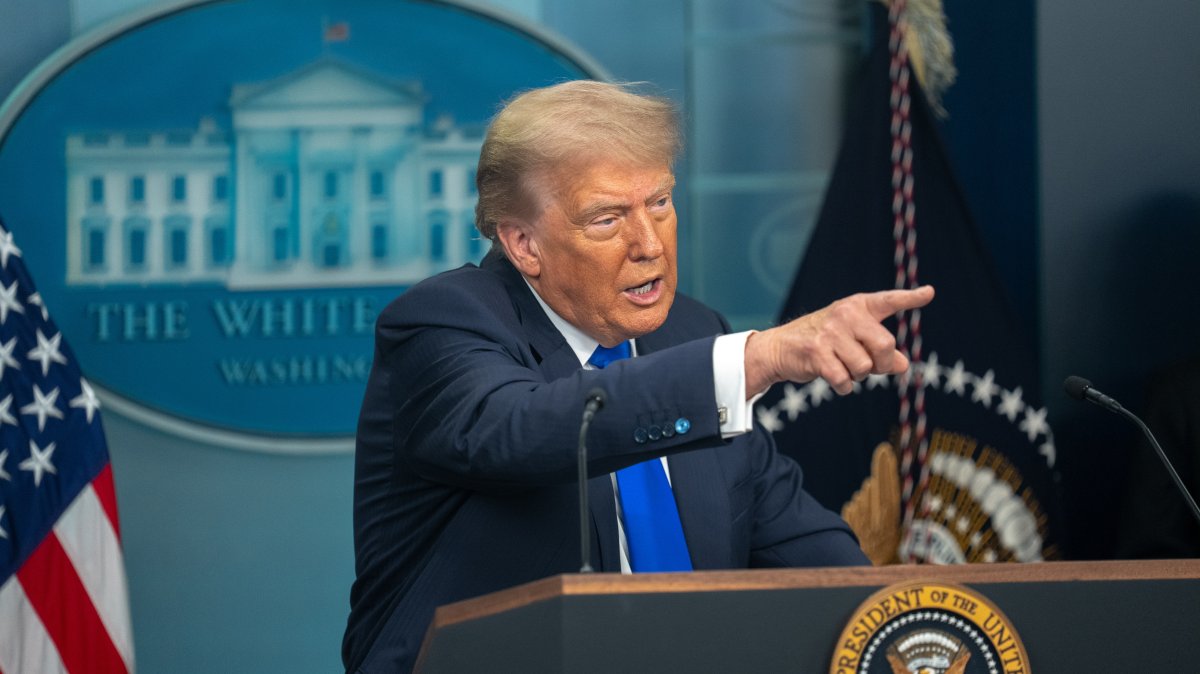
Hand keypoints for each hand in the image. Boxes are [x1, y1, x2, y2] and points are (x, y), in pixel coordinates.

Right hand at [744, 286, 933, 396]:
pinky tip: (833, 377)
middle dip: (882, 364)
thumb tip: (903, 366)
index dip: (910, 299)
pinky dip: (843, 386)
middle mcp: (845, 315)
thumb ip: (881, 352)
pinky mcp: (817, 353)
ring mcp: (830, 333)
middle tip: (870, 366)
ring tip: (842, 366)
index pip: (888, 301)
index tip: (929, 293)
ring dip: (858, 376)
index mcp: (857, 307)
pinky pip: (845, 380)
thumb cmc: (824, 343)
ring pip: (865, 367)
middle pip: (885, 345)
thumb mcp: (854, 341)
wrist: (781, 347)